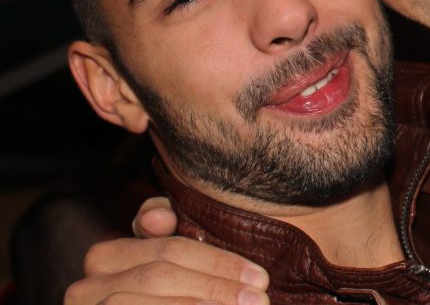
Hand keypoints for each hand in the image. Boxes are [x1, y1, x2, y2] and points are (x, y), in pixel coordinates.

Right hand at [65, 197, 268, 304]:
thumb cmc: (169, 300)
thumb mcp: (171, 269)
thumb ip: (166, 235)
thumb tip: (158, 216)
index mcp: (106, 257)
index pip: (170, 249)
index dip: (219, 262)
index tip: (261, 278)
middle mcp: (84, 287)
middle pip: (160, 276)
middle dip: (215, 287)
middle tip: (259, 300)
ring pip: (147, 301)